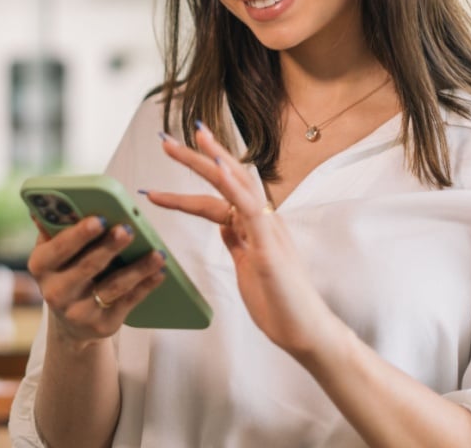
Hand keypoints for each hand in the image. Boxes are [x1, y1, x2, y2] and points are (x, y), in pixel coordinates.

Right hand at [27, 216, 166, 347]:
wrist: (70, 321)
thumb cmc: (65, 271)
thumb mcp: (53, 252)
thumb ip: (56, 227)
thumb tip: (56, 201)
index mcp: (41, 266)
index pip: (59, 248)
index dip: (79, 234)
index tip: (100, 218)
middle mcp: (55, 292)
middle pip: (87, 266)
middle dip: (110, 247)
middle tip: (128, 229)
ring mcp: (79, 312)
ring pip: (113, 286)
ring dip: (137, 268)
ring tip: (157, 253)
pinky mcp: (102, 325)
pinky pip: (128, 302)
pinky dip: (146, 286)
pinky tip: (160, 272)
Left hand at [144, 123, 342, 357]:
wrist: (304, 331)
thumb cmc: (279, 302)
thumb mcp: (248, 266)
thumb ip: (237, 242)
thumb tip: (223, 225)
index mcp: (254, 224)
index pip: (220, 191)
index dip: (196, 173)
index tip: (174, 154)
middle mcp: (262, 220)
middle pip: (226, 178)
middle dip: (196, 157)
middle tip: (166, 140)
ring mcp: (267, 229)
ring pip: (237, 185)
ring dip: (210, 160)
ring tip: (188, 140)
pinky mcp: (269, 245)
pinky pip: (249, 208)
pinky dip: (233, 185)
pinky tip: (218, 168)